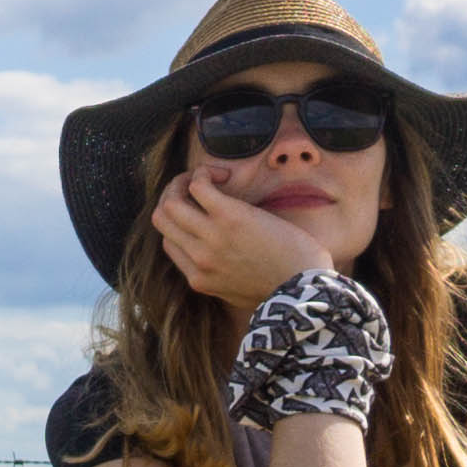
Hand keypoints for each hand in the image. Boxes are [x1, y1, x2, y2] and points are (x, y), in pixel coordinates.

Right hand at [149, 162, 336, 310]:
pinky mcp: (229, 218)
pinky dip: (203, 174)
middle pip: (162, 219)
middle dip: (172, 196)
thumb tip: (221, 260)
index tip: (200, 212)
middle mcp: (198, 259)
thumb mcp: (240, 293)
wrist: (303, 291)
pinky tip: (222, 174)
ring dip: (183, 182)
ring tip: (207, 178)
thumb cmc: (285, 289)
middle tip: (194, 187)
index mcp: (199, 279)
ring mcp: (210, 238)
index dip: (180, 222)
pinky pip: (198, 186)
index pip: (169, 243)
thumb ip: (221, 277)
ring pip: (170, 202)